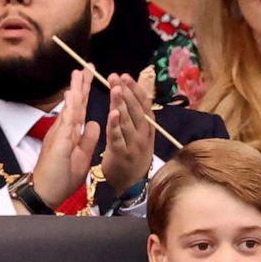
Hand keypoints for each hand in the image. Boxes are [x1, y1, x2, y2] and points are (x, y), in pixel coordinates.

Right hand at [32, 69, 99, 207]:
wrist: (46, 192)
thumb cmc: (61, 178)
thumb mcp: (82, 156)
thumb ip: (88, 139)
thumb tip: (95, 123)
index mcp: (70, 133)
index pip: (80, 109)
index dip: (85, 93)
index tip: (89, 77)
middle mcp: (63, 130)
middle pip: (74, 103)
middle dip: (80, 85)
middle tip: (86, 66)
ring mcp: (60, 134)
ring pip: (70, 108)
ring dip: (75, 89)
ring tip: (79, 72)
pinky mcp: (59, 141)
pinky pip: (67, 121)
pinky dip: (71, 106)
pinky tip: (73, 93)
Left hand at [99, 73, 153, 194]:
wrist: (130, 185)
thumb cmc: (132, 157)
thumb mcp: (138, 136)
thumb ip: (135, 118)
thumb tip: (130, 96)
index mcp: (148, 127)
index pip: (143, 104)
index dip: (135, 89)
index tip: (126, 76)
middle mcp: (143, 134)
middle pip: (135, 109)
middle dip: (126, 91)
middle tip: (116, 76)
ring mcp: (133, 144)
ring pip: (127, 120)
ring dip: (120, 103)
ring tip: (115, 88)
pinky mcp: (121, 154)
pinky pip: (117, 137)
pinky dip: (115, 124)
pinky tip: (112, 113)